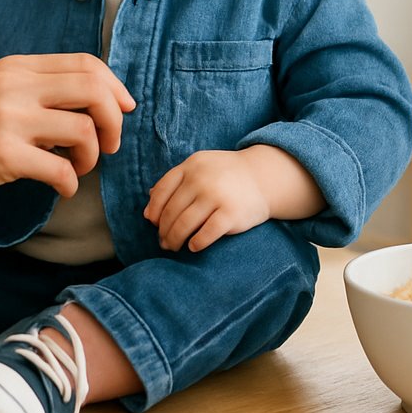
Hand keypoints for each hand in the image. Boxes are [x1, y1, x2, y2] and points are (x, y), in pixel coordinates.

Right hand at [0, 54, 134, 213]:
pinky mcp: (1, 156)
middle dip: (114, 119)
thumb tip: (83, 106)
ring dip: (91, 155)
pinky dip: (69, 184)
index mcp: (13, 67)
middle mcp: (13, 86)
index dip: (114, 87)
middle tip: (109, 145)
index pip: (85, 63)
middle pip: (94, 89)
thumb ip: (30, 92)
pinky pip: (61, 170)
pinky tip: (59, 190)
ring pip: (84, 129)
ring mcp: (7, 120)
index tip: (122, 110)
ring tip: (77, 169)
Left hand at [144, 146, 319, 251]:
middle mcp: (201, 179)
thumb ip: (175, 183)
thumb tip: (148, 211)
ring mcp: (216, 196)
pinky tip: (193, 246)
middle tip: (162, 241)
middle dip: (163, 230)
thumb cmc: (226, 175)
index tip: (152, 223)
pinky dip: (196, 243)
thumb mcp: (200, 167)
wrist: (263, 177)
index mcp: (191, 165)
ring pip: (184, 224)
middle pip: (171, 211)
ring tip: (172, 247)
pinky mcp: (231, 214)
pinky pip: (206, 234)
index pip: (162, 190)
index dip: (154, 209)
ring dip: (174, 239)